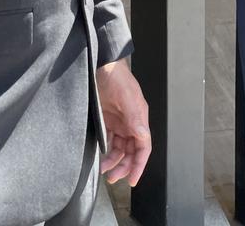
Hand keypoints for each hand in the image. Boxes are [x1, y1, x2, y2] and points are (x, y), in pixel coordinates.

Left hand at [96, 59, 150, 184]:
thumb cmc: (117, 77)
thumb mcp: (126, 97)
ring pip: (120, 148)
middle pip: (131, 151)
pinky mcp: (108, 120)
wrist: (102, 65)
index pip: (143, 147)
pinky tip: (101, 156)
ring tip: (104, 169)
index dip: (139, 164)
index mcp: (139, 118)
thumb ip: (134, 116)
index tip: (133, 180)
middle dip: (124, 166)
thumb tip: (142, 135)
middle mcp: (131, 122)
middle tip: (113, 177)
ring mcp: (119, 122)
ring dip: (114, 161)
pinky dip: (106, 150)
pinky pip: (109, 140)